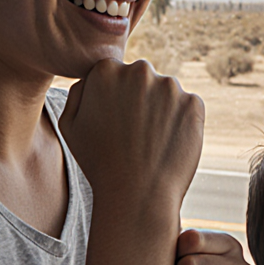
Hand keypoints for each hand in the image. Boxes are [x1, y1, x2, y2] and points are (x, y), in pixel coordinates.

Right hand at [58, 59, 203, 216]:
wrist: (137, 195)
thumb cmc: (99, 163)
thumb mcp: (69, 125)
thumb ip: (78, 91)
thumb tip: (92, 77)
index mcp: (106, 70)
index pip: (115, 74)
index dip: (115, 100)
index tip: (116, 123)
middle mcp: (139, 70)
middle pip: (142, 80)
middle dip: (140, 100)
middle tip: (134, 135)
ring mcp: (170, 86)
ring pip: (166, 93)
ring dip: (161, 111)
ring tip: (150, 143)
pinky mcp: (193, 103)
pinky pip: (187, 108)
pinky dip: (181, 123)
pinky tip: (167, 145)